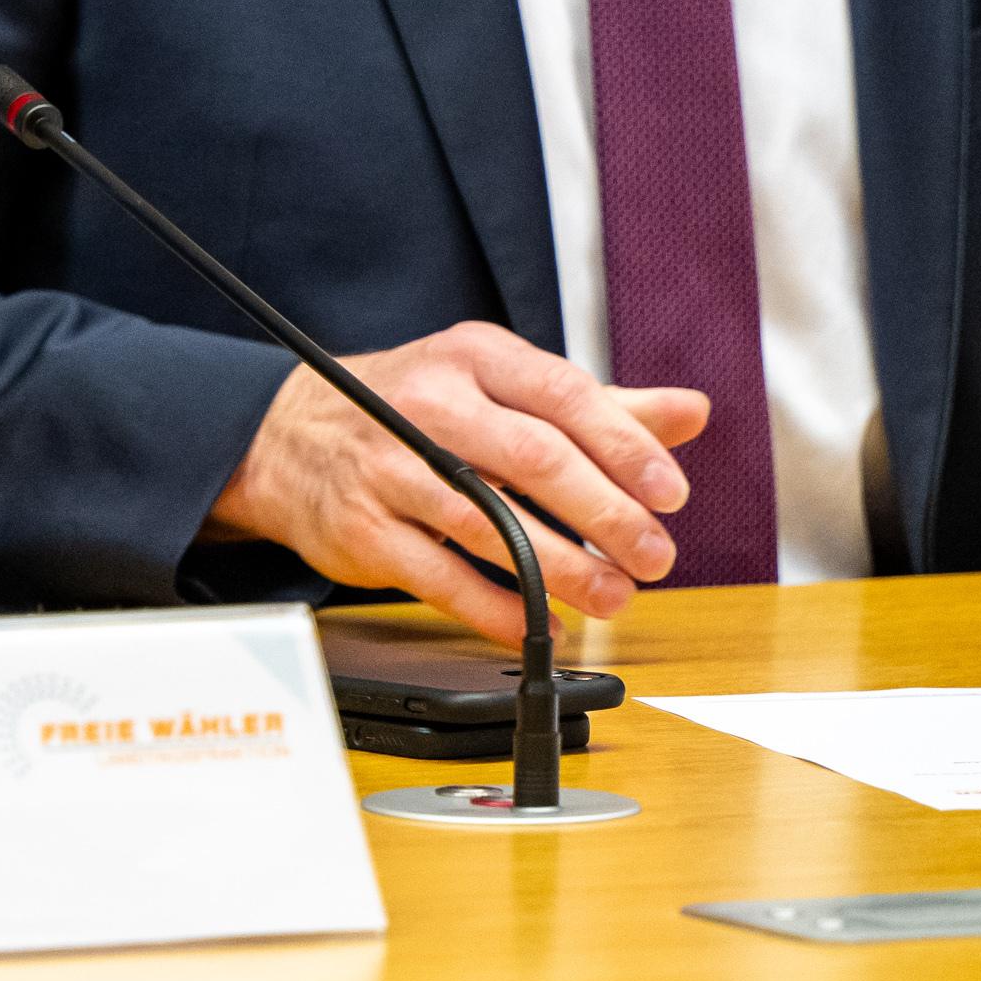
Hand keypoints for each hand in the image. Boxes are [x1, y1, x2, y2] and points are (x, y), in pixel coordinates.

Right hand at [204, 322, 707, 639]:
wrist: (289, 437)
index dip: (625, 446)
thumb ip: (598, 405)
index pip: (563, 395)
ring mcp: (390, 468)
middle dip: (606, 514)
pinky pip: (442, 579)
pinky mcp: (364, 531)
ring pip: (490, 524)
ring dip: (563, 569)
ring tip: (614, 597)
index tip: (670, 493)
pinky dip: (499, 608)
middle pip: (533, 459)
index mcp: (472, 357)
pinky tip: (543, 622)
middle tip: (655, 556)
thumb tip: (691, 412)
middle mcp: (427, 405)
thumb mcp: (499, 386)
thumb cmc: (413, 409)